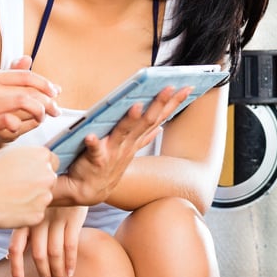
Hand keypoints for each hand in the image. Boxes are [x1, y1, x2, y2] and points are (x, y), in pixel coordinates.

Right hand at [0, 55, 59, 147]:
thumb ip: (5, 74)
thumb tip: (27, 59)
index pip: (26, 75)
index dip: (45, 83)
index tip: (56, 92)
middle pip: (30, 89)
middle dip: (48, 100)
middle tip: (56, 110)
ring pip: (25, 102)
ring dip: (39, 112)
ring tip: (42, 119)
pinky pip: (12, 122)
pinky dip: (21, 126)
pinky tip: (21, 128)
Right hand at [0, 144, 56, 228]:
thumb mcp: (9, 153)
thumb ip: (27, 157)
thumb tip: (34, 161)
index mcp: (41, 155)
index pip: (52, 161)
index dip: (38, 168)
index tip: (26, 173)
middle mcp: (48, 175)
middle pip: (49, 180)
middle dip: (37, 184)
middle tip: (15, 188)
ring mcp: (45, 196)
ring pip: (43, 198)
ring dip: (31, 200)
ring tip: (9, 198)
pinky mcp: (38, 215)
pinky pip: (35, 214)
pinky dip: (25, 214)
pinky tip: (9, 209)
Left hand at [7, 205, 88, 276]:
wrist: (69, 175)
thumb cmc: (46, 200)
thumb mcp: (31, 210)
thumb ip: (23, 232)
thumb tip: (8, 257)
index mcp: (24, 218)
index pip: (15, 246)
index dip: (16, 267)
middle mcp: (38, 219)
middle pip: (37, 254)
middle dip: (43, 273)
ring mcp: (55, 219)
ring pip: (54, 253)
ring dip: (56, 271)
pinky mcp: (72, 218)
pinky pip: (70, 245)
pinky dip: (70, 262)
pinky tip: (70, 271)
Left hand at [57, 85, 191, 205]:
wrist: (88, 190)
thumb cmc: (107, 164)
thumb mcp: (129, 149)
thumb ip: (143, 137)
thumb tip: (160, 126)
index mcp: (136, 139)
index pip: (159, 117)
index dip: (174, 103)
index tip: (187, 87)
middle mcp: (128, 144)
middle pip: (147, 121)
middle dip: (159, 103)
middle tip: (169, 87)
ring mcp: (113, 152)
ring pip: (124, 132)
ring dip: (131, 120)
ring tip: (136, 106)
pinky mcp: (96, 160)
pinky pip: (95, 151)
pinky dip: (94, 143)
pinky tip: (90, 136)